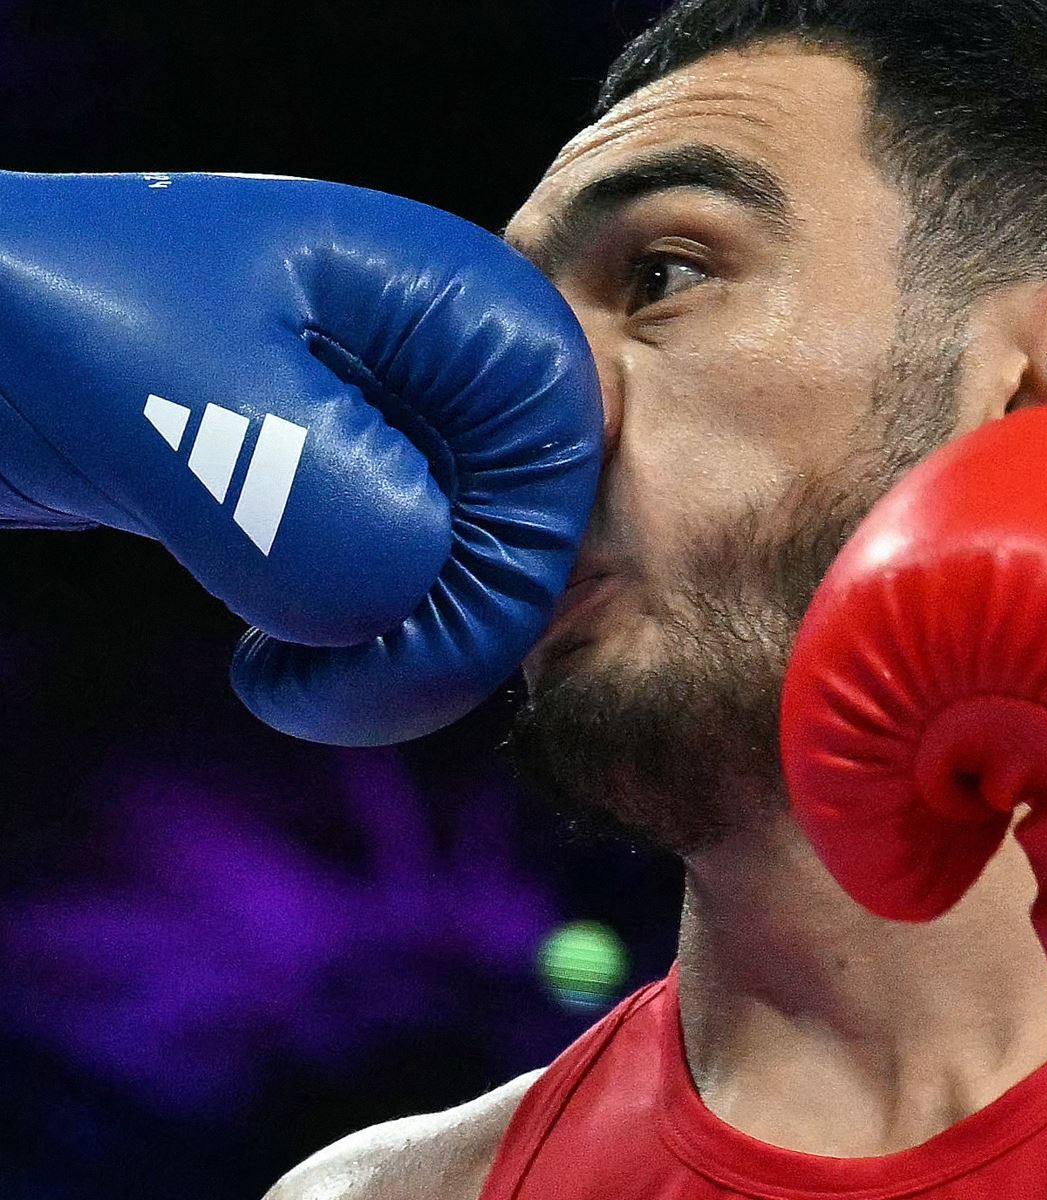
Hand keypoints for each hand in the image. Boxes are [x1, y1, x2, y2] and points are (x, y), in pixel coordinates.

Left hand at [0, 170, 602, 744]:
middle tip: (294, 681)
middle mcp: (457, 356)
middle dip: (429, 640)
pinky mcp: (360, 479)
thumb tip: (405, 600)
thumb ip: (322, 508)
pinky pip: (412, 591)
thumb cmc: (37, 316)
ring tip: (272, 665)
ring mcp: (412, 420)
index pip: (561, 480)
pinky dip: (356, 646)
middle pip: (531, 541)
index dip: (488, 597)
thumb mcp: (180, 408)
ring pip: (473, 583)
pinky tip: (273, 646)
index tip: (351, 662)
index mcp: (460, 298)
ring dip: (386, 654)